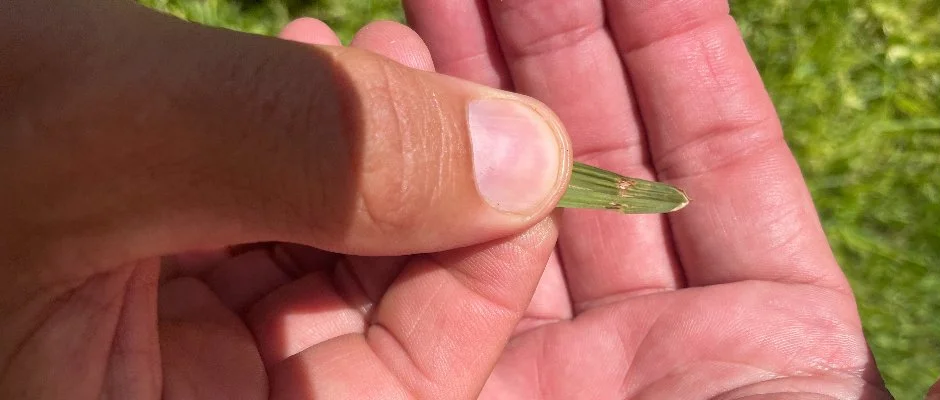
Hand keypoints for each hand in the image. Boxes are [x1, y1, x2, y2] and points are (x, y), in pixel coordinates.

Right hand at [0, 3, 573, 398]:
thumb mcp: (107, 132)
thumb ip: (326, 152)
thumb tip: (531, 159)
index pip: (395, 398)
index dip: (481, 286)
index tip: (528, 165)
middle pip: (367, 332)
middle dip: (427, 203)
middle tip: (457, 93)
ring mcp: (148, 350)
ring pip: (321, 266)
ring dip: (370, 159)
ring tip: (367, 56)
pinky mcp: (131, 275)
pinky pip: (258, 226)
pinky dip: (300, 149)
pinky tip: (303, 65)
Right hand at [403, 0, 892, 397]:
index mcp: (764, 324)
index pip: (718, 146)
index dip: (675, 41)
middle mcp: (651, 327)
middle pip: (596, 149)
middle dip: (554, 39)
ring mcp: (554, 354)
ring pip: (503, 192)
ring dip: (471, 84)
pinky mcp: (462, 385)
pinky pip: (428, 268)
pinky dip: (409, 180)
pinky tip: (399, 95)